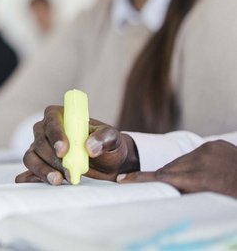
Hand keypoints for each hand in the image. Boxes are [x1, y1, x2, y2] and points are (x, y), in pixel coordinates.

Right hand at [15, 105, 139, 184]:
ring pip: (31, 157)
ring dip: (42, 169)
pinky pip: (30, 170)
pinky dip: (35, 177)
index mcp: (62, 116)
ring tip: (57, 181)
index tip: (63, 151)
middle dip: (52, 158)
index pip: (52, 121)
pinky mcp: (39, 163)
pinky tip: (46, 183)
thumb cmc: (108, 146)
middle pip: (39, 141)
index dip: (55, 135)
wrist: (107, 164)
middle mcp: (46, 129)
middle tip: (68, 172)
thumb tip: (90, 146)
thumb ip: (104, 138)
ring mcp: (40, 147)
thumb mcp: (113, 138)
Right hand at [118, 140, 236, 197]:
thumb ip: (190, 198)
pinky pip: (193, 156)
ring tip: (177, 184)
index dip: (141, 180)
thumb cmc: (235, 196)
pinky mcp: (216, 144)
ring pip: (180, 162)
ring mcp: (211, 149)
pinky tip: (194, 175)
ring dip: (175, 173)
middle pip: (169, 170)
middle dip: (157, 179)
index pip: (164, 178)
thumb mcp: (216, 205)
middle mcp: (205, 160)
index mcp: (205, 179)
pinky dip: (189, 165)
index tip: (123, 180)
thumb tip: (167, 195)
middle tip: (137, 184)